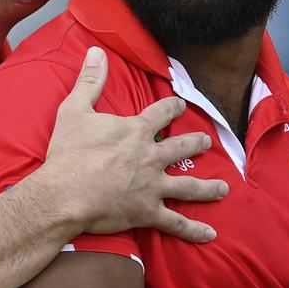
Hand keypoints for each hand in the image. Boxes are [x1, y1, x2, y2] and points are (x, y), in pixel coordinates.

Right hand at [41, 46, 227, 242]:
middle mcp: (151, 157)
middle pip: (182, 147)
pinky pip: (176, 223)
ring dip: (208, 186)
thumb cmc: (68, 153)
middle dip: (197, 143)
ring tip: (223, 187)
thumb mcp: (75, 110)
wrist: (65, 193)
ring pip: (188, 186)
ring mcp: (153, 186)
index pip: (161, 113)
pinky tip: (210, 235)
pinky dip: (193, 230)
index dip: (172, 107)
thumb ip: (90, 81)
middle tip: (206, 141)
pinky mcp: (147, 212)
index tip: (180, 104)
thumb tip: (95, 52)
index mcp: (136, 131)